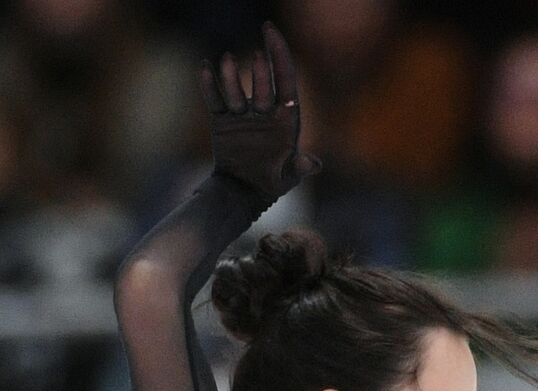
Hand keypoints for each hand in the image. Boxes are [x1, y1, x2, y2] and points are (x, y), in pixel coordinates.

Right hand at [199, 22, 320, 202]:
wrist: (245, 193)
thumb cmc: (272, 184)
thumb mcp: (288, 177)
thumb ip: (299, 168)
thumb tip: (313, 165)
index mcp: (285, 119)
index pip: (286, 80)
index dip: (280, 54)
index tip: (270, 30)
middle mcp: (264, 112)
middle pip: (263, 85)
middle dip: (261, 71)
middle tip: (258, 57)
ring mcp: (243, 115)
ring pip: (237, 92)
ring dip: (231, 77)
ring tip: (225, 59)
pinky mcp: (222, 122)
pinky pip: (214, 101)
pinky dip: (208, 86)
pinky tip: (204, 68)